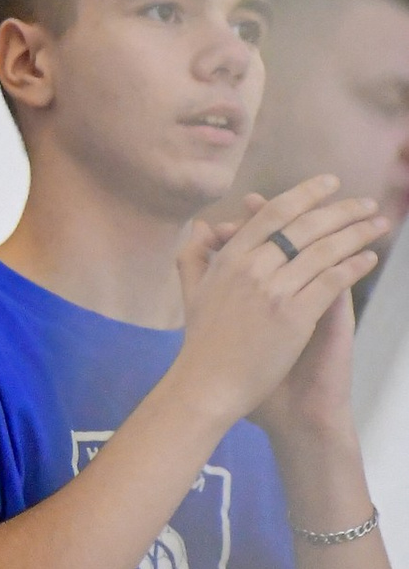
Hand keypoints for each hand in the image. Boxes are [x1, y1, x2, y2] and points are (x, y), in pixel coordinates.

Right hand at [175, 178, 381, 424]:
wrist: (209, 385)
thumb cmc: (202, 343)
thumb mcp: (191, 291)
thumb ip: (195, 255)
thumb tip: (201, 225)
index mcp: (231, 258)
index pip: (274, 213)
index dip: (305, 193)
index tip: (330, 183)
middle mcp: (252, 267)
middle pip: (305, 226)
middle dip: (341, 210)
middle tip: (366, 201)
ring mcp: (274, 291)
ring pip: (324, 250)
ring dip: (356, 233)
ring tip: (377, 225)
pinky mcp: (294, 316)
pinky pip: (331, 281)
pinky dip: (353, 266)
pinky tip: (369, 257)